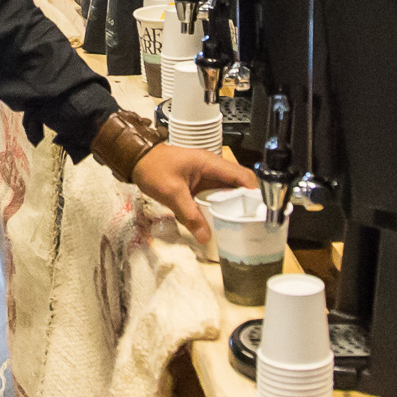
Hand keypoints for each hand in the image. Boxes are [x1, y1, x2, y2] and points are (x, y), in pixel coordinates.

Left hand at [132, 145, 256, 245]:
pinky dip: (224, 205)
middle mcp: (213, 167)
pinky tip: (224, 219)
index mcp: (211, 163)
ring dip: (236, 204)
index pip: (243, 176)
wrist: (137, 159)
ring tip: (243, 224)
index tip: (260, 212)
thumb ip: (190, 216)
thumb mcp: (172, 194)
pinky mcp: (201, 181)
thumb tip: (206, 237)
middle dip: (248, 202)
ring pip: (230, 189)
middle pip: (240, 183)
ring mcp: (207, 174)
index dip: (255, 193)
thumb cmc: (154, 169)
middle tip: (253, 223)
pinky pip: (218, 193)